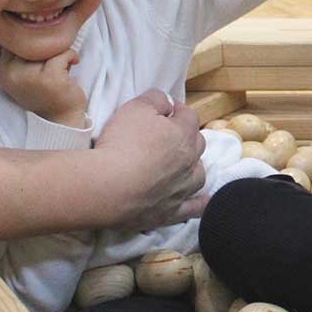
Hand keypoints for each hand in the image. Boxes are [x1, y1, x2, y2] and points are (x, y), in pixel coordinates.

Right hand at [0, 49, 86, 127]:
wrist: (60, 120)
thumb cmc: (46, 93)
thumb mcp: (26, 74)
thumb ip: (23, 54)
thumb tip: (32, 24)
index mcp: (4, 72)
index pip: (15, 41)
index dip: (33, 41)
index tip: (45, 51)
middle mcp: (13, 74)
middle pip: (32, 42)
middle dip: (47, 47)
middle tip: (57, 59)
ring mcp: (31, 77)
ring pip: (47, 46)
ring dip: (60, 51)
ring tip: (64, 63)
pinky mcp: (51, 79)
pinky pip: (62, 53)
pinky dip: (71, 55)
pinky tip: (74, 62)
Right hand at [94, 90, 208, 229]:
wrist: (108, 187)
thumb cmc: (121, 143)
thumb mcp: (135, 108)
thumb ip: (155, 99)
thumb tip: (168, 102)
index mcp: (183, 135)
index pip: (189, 116)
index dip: (179, 111)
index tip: (169, 111)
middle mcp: (188, 162)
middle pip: (197, 144)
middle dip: (187, 136)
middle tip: (170, 135)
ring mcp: (182, 189)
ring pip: (199, 174)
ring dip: (194, 166)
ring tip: (183, 164)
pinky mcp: (171, 212)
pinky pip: (193, 207)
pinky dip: (200, 203)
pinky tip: (203, 201)